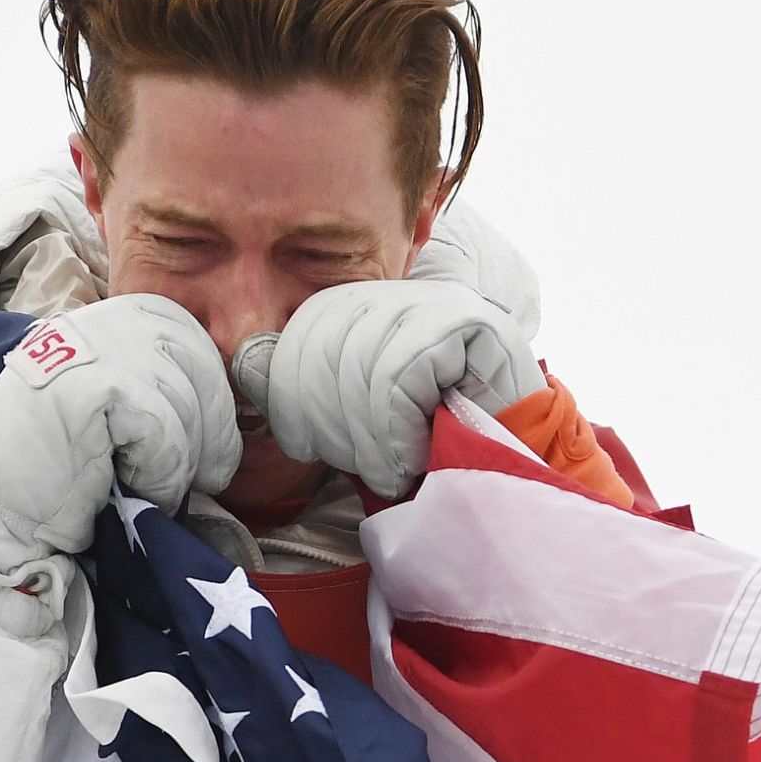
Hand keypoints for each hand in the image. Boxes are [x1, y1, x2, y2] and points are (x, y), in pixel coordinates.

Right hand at [0, 294, 241, 571]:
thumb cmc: (53, 478)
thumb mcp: (108, 413)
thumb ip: (152, 388)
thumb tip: (231, 404)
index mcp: (102, 319)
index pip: (186, 336)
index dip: (210, 395)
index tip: (211, 450)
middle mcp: (97, 322)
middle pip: (197, 365)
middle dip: (209, 430)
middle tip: (196, 480)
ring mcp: (91, 350)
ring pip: (185, 404)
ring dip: (178, 464)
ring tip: (145, 490)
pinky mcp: (92, 388)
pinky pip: (165, 434)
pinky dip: (160, 475)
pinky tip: (129, 491)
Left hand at [231, 280, 544, 498]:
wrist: (513, 469)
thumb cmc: (426, 448)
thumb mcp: (352, 419)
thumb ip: (304, 389)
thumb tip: (246, 365)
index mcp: (363, 306)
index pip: (304, 330)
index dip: (290, 393)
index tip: (304, 444)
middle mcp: (398, 292)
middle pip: (326, 345)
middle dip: (331, 423)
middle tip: (361, 466)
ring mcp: (437, 301)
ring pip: (361, 364)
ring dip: (369, 439)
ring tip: (393, 467)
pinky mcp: (469, 324)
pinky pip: (398, 376)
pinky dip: (396, 432)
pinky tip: (414, 456)